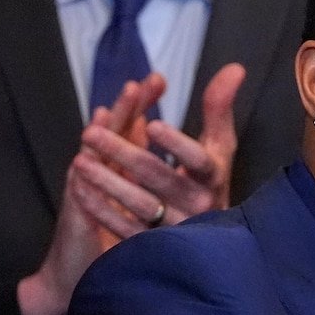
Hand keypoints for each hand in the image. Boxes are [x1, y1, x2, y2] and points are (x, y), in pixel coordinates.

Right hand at [16, 74, 172, 314]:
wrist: (85, 274)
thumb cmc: (120, 235)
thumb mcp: (148, 199)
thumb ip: (167, 167)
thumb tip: (188, 146)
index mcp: (123, 168)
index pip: (132, 128)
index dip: (141, 105)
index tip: (156, 80)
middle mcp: (105, 174)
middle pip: (116, 132)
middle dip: (129, 107)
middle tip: (143, 81)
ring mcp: (90, 190)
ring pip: (98, 154)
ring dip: (109, 131)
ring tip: (116, 104)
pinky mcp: (82, 214)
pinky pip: (84, 190)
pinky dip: (87, 170)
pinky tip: (85, 155)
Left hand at [72, 63, 244, 239]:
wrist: (211, 241)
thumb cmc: (208, 182)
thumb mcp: (219, 147)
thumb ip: (220, 108)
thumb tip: (235, 67)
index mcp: (214, 179)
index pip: (200, 161)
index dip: (178, 145)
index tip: (153, 124)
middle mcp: (198, 206)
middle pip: (161, 179)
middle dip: (124, 154)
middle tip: (91, 133)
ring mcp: (176, 229)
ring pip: (140, 205)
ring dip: (107, 182)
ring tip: (80, 160)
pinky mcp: (155, 247)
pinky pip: (124, 229)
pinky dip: (101, 209)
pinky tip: (80, 189)